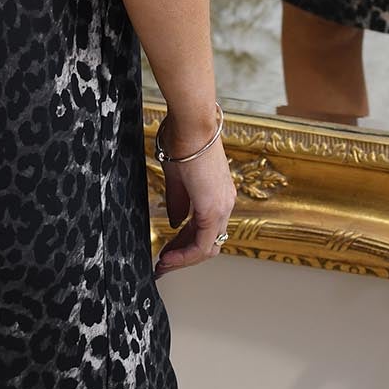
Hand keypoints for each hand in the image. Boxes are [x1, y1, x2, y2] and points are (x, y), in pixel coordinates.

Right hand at [153, 110, 236, 278]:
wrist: (190, 123)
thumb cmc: (182, 139)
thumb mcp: (177, 176)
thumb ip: (178, 202)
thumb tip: (176, 223)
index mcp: (218, 193)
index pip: (205, 230)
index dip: (185, 245)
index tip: (167, 252)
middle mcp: (225, 202)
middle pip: (208, 243)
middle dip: (183, 256)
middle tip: (164, 264)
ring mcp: (222, 206)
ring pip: (207, 247)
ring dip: (184, 259)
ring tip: (163, 265)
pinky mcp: (213, 208)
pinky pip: (202, 244)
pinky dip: (185, 255)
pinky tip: (168, 258)